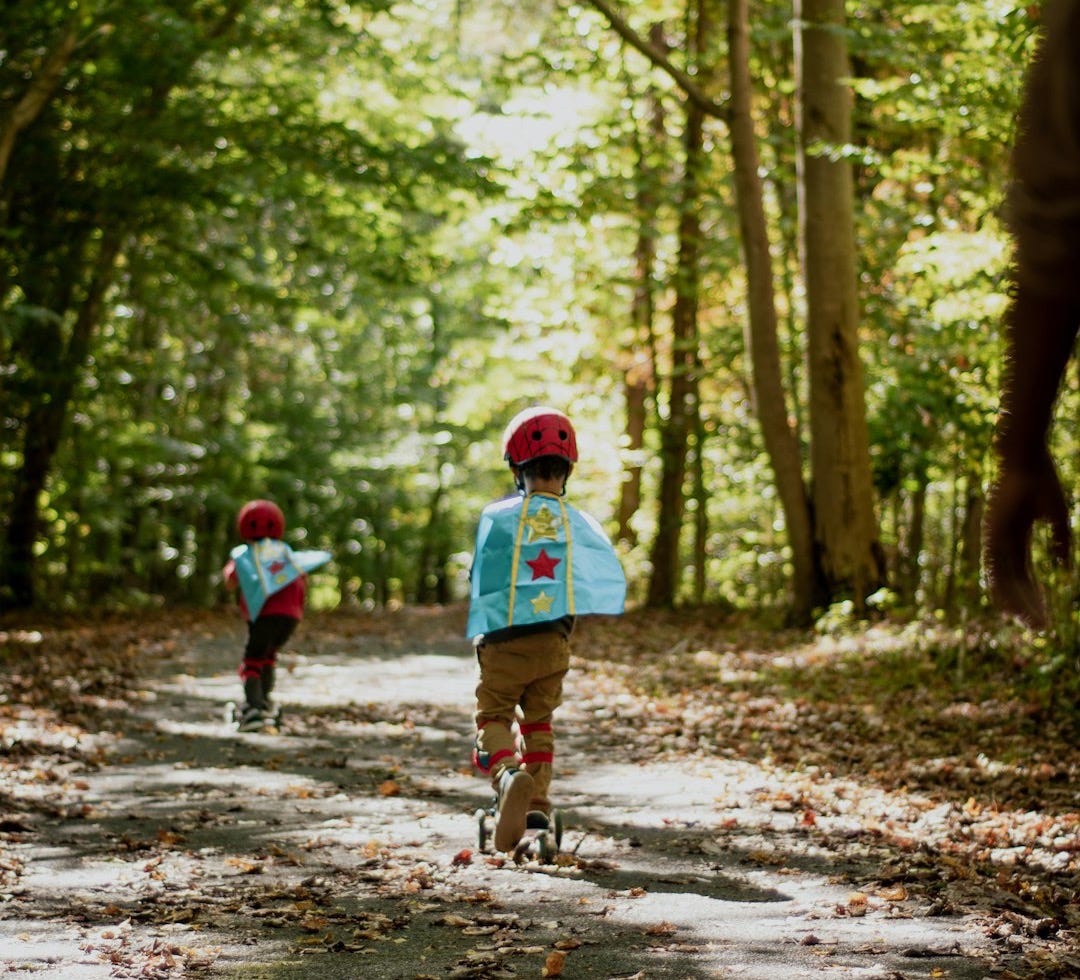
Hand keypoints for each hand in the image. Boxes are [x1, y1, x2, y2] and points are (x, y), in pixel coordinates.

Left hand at [985, 450, 1071, 628]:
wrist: (1025, 459)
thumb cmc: (1041, 482)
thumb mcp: (1056, 518)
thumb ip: (1060, 545)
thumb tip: (1065, 572)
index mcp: (1017, 538)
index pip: (1026, 575)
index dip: (1035, 596)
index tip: (1046, 616)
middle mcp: (1003, 542)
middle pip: (1014, 583)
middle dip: (1027, 606)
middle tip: (1040, 629)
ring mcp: (995, 539)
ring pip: (1002, 580)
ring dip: (1015, 603)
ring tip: (1028, 624)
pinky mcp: (991, 534)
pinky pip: (994, 567)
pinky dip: (1002, 588)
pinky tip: (1011, 606)